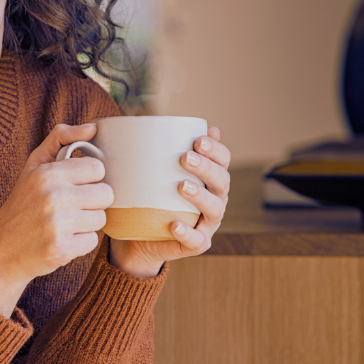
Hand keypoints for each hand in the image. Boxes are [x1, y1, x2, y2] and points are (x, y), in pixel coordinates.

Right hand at [0, 123, 113, 315]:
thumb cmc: (21, 204)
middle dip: (92, 201)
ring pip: (101, 219)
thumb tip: (93, 127)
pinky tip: (62, 239)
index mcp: (47, 174)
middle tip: (73, 206)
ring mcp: (57, 225)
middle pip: (105, 194)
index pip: (97, 168)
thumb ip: (61, 139)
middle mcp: (53, 197)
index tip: (76, 185)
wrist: (0, 251)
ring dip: (87, 223)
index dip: (90, 178)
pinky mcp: (62, 249)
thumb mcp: (33, 166)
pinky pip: (92, 241)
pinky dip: (80, 243)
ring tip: (66, 223)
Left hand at [109, 126, 229, 277]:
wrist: (140, 236)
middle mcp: (215, 199)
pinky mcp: (196, 244)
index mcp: (210, 178)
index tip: (198, 139)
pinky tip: (175, 224)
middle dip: (206, 167)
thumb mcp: (153, 170)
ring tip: (182, 186)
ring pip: (214, 209)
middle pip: (221, 181)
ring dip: (201, 196)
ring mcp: (207, 223)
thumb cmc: (150, 195)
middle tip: (185, 158)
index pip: (223, 160)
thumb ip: (159, 148)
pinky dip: (188, 232)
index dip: (216, 149)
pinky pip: (197, 240)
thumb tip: (154, 119)